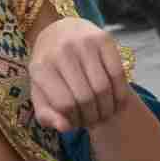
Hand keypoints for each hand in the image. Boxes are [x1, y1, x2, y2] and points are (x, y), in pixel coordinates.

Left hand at [29, 17, 127, 132]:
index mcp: (40, 67)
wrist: (59, 32)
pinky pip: (117, 74)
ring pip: (103, 88)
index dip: (75, 120)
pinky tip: (116, 102)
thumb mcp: (39, 92)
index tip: (77, 124)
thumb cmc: (50, 69)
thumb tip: (64, 128)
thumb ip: (46, 115)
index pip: (64, 105)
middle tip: (94, 121)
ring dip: (107, 109)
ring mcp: (82, 43)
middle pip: (85, 98)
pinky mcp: (103, 38)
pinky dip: (120, 94)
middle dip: (93, 117)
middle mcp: (60, 52)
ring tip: (104, 114)